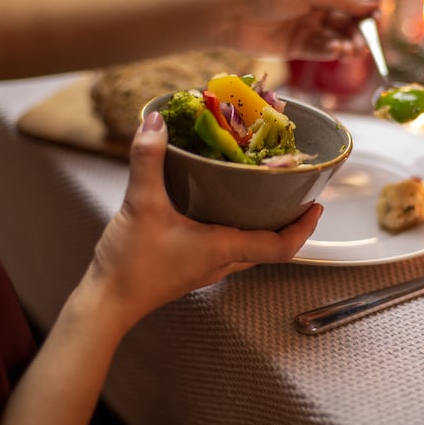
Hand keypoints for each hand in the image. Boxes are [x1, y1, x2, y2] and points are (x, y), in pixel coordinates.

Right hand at [84, 111, 321, 329]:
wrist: (106, 302)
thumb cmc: (130, 265)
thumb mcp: (140, 204)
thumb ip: (148, 160)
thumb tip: (155, 122)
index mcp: (224, 249)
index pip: (281, 246)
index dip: (304, 228)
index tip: (317, 205)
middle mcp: (223, 262)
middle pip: (270, 246)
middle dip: (288, 222)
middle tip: (295, 194)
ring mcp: (208, 268)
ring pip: (249, 248)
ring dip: (263, 225)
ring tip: (264, 195)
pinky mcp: (192, 267)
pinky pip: (227, 247)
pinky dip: (237, 228)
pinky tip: (220, 208)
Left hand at [225, 0, 381, 61]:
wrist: (230, 14)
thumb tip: (377, 2)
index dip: (368, 11)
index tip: (377, 24)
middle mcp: (317, 5)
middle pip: (349, 21)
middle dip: (360, 33)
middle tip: (364, 45)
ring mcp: (307, 26)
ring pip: (337, 38)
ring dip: (348, 45)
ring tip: (351, 51)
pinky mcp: (297, 47)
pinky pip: (321, 51)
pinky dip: (332, 52)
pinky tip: (337, 52)